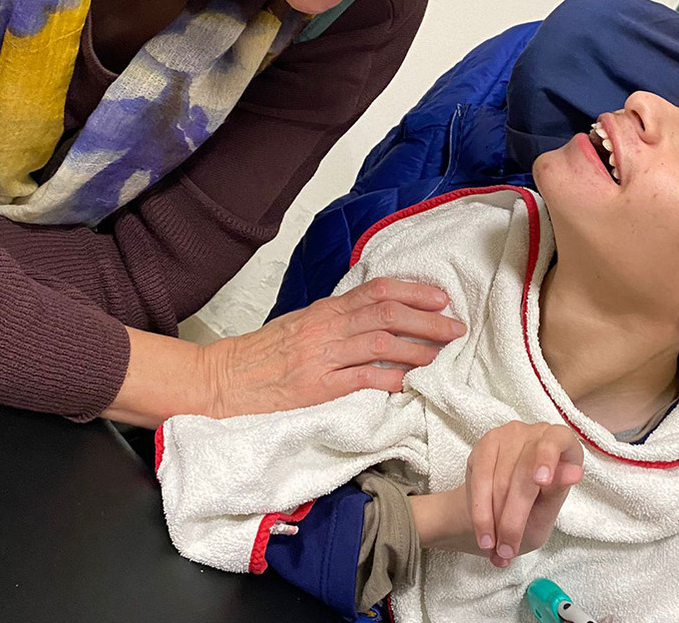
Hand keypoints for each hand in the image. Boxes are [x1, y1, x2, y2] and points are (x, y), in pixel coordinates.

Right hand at [204, 277, 464, 417]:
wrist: (223, 378)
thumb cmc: (263, 354)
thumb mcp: (302, 324)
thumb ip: (337, 319)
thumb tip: (377, 315)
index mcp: (325, 310)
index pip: (377, 291)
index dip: (413, 292)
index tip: (440, 298)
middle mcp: (327, 327)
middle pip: (387, 314)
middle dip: (426, 320)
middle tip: (455, 327)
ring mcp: (322, 357)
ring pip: (380, 344)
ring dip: (416, 349)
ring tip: (441, 355)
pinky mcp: (317, 388)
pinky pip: (360, 379)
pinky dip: (388, 379)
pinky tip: (409, 382)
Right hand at [465, 421, 583, 566]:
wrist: (495, 517)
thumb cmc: (532, 513)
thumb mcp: (547, 513)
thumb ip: (557, 493)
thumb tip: (575, 472)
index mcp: (563, 445)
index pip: (557, 439)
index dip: (548, 457)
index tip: (541, 482)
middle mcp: (537, 433)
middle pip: (524, 471)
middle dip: (514, 517)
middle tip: (509, 549)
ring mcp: (509, 434)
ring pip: (500, 479)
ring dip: (495, 518)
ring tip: (494, 546)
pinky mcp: (485, 443)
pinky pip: (481, 479)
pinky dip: (481, 511)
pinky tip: (483, 533)